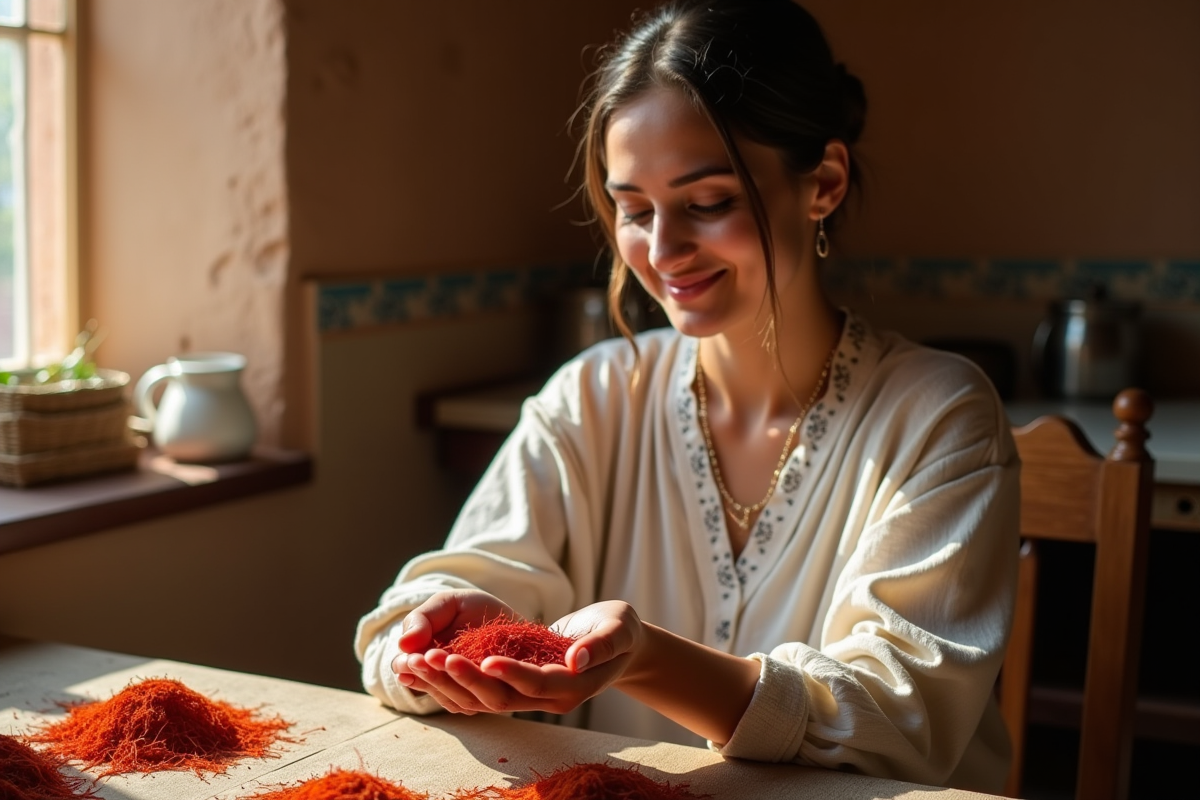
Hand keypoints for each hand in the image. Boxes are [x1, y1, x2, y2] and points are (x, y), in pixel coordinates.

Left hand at [393, 600, 646, 716]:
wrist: (619, 642)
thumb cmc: (622, 630)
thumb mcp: (620, 629)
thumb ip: (601, 645)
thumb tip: (578, 658)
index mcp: (573, 686)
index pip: (536, 684)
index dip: (511, 673)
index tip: (483, 659)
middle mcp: (549, 698)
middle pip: (502, 696)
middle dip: (467, 678)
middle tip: (435, 658)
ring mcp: (532, 695)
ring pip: (485, 697)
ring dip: (451, 681)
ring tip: (419, 661)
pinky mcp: (519, 685)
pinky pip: (482, 689)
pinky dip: (455, 680)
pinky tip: (428, 664)